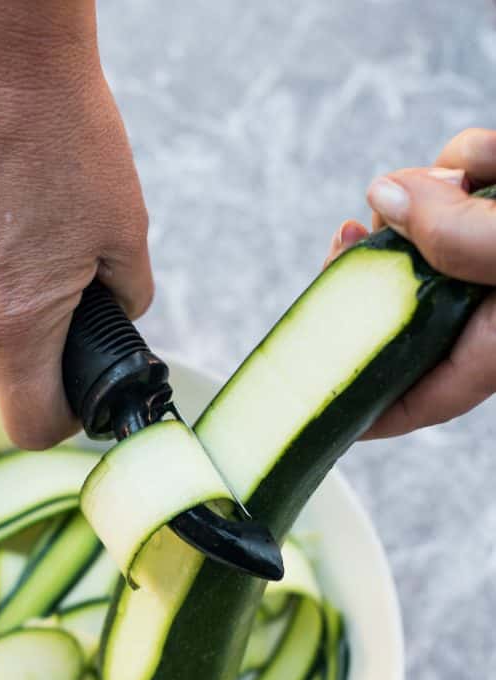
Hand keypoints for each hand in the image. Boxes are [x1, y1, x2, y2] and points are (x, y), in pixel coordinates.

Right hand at [0, 1, 152, 448]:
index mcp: (12, 320)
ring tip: (35, 245)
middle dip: (34, 360)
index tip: (79, 394)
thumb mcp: (126, 232)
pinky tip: (3, 214)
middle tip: (69, 310)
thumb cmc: (70, 135)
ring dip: (2, 311)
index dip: (62, 422)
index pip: (28, 425)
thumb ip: (125, 301)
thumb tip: (115, 319)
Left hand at [324, 127, 495, 438]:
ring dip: (438, 196)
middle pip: (406, 303)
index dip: (362, 403)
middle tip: (350, 240)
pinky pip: (473, 188)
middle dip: (380, 264)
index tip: (314, 400)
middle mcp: (494, 313)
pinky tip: (493, 164)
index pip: (415, 397)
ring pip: (436, 232)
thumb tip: (382, 199)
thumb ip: (456, 236)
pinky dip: (477, 165)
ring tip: (465, 179)